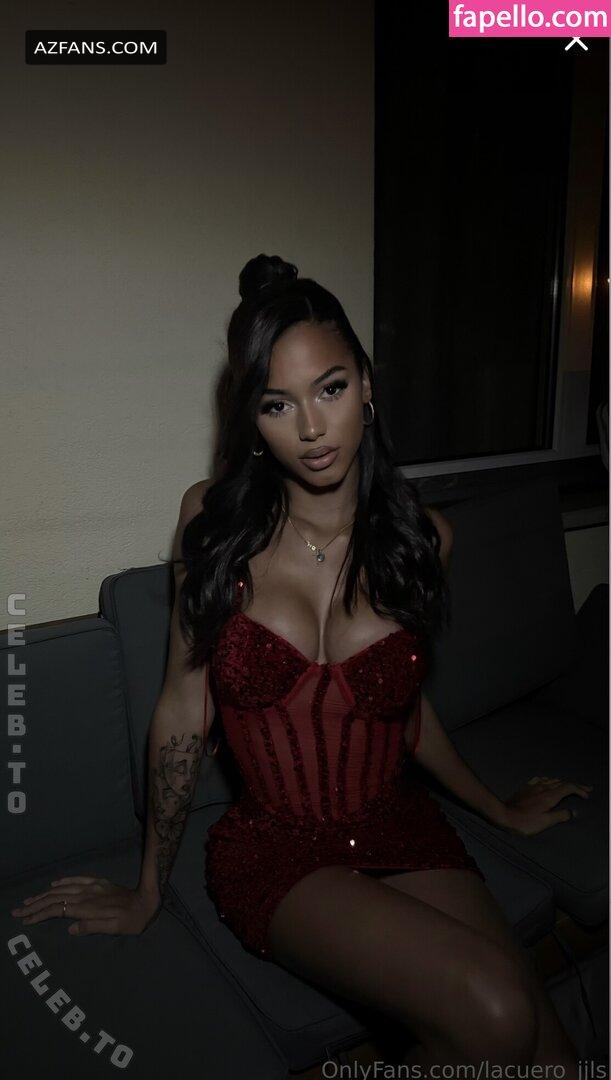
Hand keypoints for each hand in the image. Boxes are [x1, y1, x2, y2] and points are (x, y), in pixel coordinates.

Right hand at [10, 876, 161, 935]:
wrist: (146, 902)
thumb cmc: (131, 921)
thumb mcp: (113, 929)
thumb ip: (92, 927)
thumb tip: (70, 929)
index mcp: (87, 908)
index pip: (58, 910)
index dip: (40, 915)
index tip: (25, 920)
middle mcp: (87, 895)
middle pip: (55, 898)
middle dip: (35, 905)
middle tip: (18, 911)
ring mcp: (92, 887)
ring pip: (62, 889)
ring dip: (44, 894)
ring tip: (29, 900)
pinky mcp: (99, 883)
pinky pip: (77, 879)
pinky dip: (63, 881)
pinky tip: (54, 884)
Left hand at [501, 775, 593, 836]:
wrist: (503, 815)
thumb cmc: (524, 822)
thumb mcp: (545, 822)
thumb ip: (560, 816)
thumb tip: (571, 812)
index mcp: (549, 796)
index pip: (568, 787)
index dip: (579, 789)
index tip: (586, 795)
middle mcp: (542, 788)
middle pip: (562, 782)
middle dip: (575, 785)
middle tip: (585, 789)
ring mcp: (533, 786)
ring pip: (552, 780)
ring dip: (563, 782)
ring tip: (570, 786)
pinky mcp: (525, 788)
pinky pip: (540, 779)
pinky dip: (549, 780)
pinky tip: (547, 781)